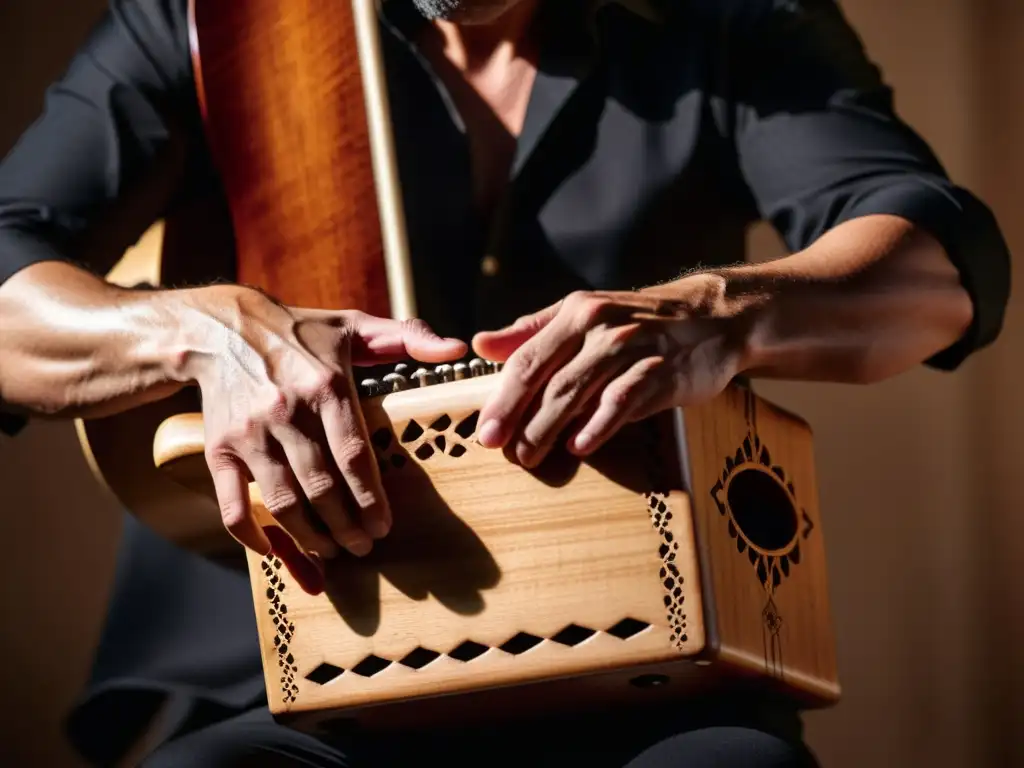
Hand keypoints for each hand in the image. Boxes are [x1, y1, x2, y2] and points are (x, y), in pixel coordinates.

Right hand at [187, 285, 466, 591]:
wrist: (219, 329)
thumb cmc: (300, 332)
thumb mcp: (355, 326)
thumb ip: (409, 338)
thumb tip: (458, 348)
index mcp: (326, 385)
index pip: (353, 454)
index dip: (371, 498)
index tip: (384, 525)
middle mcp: (286, 411)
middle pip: (322, 487)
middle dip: (346, 527)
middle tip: (363, 546)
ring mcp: (250, 433)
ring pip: (283, 501)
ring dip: (310, 537)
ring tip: (331, 551)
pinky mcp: (218, 448)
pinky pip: (233, 504)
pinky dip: (253, 536)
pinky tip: (276, 549)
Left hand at [471, 284, 744, 467]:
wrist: (713, 316)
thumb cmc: (639, 320)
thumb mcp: (584, 314)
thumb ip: (533, 331)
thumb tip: (481, 345)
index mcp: (575, 313)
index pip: (527, 358)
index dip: (501, 397)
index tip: (483, 430)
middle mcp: (599, 326)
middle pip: (547, 378)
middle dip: (517, 417)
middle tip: (497, 448)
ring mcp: (631, 348)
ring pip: (578, 391)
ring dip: (549, 427)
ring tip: (529, 456)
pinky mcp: (660, 371)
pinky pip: (623, 400)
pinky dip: (599, 425)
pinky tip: (580, 447)